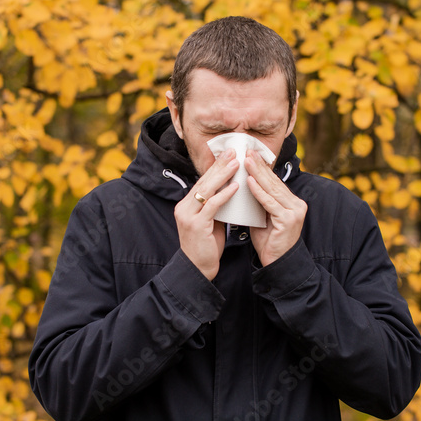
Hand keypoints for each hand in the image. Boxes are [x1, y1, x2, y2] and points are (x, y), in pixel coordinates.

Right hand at [174, 150, 238, 279]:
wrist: (198, 269)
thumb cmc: (206, 246)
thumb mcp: (210, 222)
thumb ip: (215, 206)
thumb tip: (229, 190)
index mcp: (186, 205)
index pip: (202, 181)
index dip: (215, 167)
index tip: (227, 155)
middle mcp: (184, 207)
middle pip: (203, 181)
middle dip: (219, 165)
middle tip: (232, 151)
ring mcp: (188, 216)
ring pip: (207, 190)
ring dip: (223, 175)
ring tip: (236, 163)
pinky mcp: (196, 225)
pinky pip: (212, 206)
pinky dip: (224, 194)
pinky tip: (235, 187)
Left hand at [245, 152, 306, 265]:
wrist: (277, 263)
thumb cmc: (269, 242)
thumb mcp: (263, 217)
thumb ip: (260, 202)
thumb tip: (247, 184)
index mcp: (292, 203)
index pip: (275, 182)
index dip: (263, 168)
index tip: (251, 155)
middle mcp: (297, 205)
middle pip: (274, 182)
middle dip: (260, 166)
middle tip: (248, 152)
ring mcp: (294, 212)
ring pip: (272, 189)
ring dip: (257, 174)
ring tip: (246, 161)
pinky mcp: (288, 220)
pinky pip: (270, 203)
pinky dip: (259, 192)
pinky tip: (250, 181)